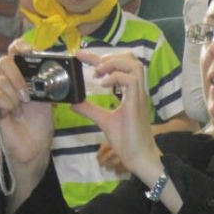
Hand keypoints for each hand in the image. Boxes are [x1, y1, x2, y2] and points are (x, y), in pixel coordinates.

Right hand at [0, 40, 54, 169]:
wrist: (35, 144)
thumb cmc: (40, 121)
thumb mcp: (47, 98)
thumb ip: (46, 83)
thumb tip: (55, 69)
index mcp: (21, 77)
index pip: (14, 53)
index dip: (18, 47)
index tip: (27, 50)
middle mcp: (8, 82)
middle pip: (4, 62)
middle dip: (18, 75)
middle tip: (28, 93)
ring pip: (0, 81)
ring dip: (15, 95)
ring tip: (23, 107)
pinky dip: (8, 104)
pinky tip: (13, 113)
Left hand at [70, 50, 158, 178]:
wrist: (139, 157)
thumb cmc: (127, 141)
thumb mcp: (104, 121)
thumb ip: (91, 109)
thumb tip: (74, 102)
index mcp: (131, 92)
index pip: (119, 66)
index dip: (100, 57)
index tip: (82, 56)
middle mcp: (137, 91)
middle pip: (131, 59)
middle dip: (110, 56)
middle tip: (92, 65)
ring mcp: (138, 96)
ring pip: (134, 65)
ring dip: (114, 64)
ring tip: (98, 73)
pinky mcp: (136, 104)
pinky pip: (130, 80)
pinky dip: (115, 78)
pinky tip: (103, 85)